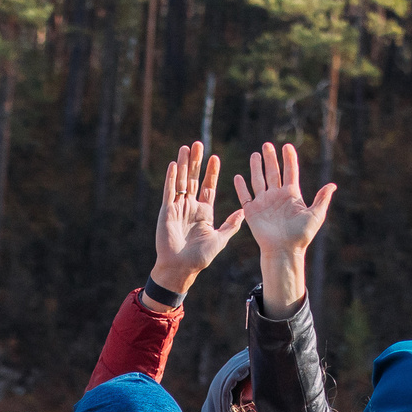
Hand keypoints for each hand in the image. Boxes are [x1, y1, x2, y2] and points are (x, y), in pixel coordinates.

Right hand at [151, 143, 241, 295]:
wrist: (181, 268)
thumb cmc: (200, 257)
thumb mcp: (220, 239)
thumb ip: (231, 224)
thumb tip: (244, 211)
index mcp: (204, 212)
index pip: (208, 187)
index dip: (211, 172)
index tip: (215, 157)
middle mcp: (190, 207)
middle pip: (194, 179)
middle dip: (197, 162)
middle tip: (199, 144)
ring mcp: (178, 208)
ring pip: (181, 181)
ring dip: (184, 164)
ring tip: (186, 147)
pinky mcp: (167, 211)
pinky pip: (170, 191)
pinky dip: (172, 178)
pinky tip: (174, 164)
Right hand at [230, 142, 335, 259]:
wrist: (284, 250)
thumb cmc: (301, 235)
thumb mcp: (316, 215)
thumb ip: (322, 199)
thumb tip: (333, 185)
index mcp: (292, 195)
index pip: (290, 172)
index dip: (289, 159)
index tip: (287, 146)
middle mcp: (277, 196)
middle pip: (273, 172)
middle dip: (270, 158)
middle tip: (267, 145)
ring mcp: (264, 203)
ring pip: (259, 180)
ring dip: (256, 168)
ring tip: (255, 154)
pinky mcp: (252, 211)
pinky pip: (245, 196)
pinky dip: (241, 187)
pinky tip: (238, 176)